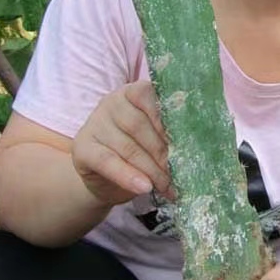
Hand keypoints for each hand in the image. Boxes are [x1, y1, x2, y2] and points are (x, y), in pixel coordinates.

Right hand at [72, 80, 172, 207]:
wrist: (106, 176)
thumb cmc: (140, 150)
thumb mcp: (156, 137)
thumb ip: (168, 133)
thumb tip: (196, 145)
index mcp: (133, 92)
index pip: (149, 96)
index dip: (166, 118)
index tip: (184, 138)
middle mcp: (111, 103)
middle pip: (139, 126)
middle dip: (163, 152)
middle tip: (180, 172)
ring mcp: (94, 124)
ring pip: (127, 147)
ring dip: (151, 169)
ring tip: (168, 186)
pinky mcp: (82, 148)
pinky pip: (108, 162)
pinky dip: (129, 176)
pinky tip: (145, 187)